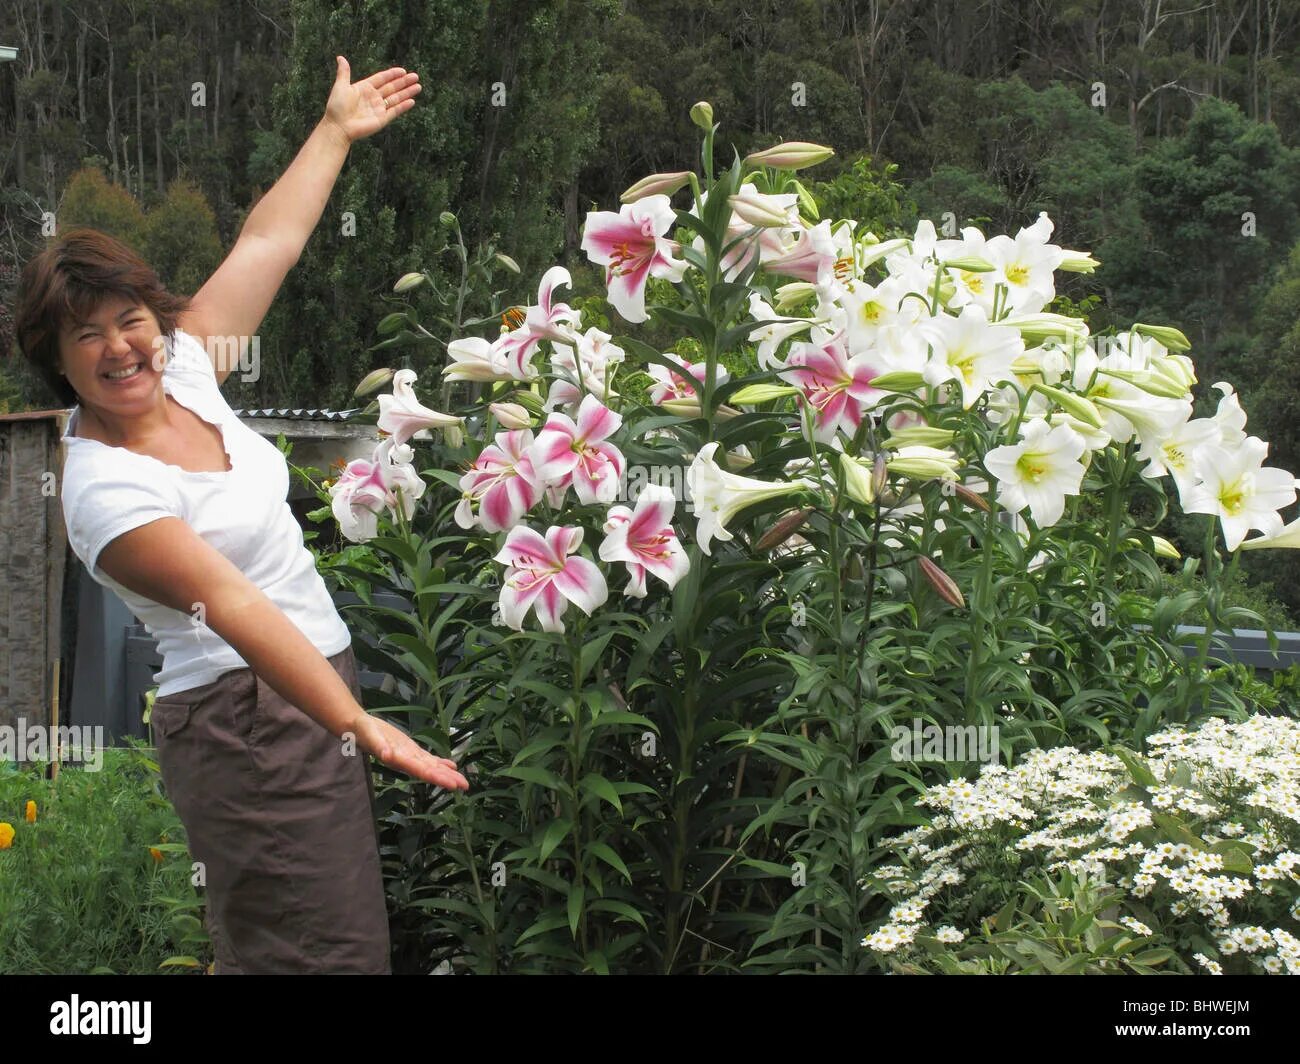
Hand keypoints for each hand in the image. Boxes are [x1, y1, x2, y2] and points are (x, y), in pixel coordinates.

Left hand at [323, 56, 420, 142]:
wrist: (338, 126)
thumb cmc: (337, 107)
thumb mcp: (341, 86)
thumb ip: (344, 72)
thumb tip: (340, 57)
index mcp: (364, 88)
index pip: (382, 79)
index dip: (392, 74)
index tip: (403, 71)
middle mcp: (373, 98)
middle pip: (392, 87)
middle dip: (404, 82)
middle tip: (416, 76)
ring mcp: (379, 109)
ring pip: (396, 98)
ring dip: (407, 93)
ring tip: (418, 87)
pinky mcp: (382, 119)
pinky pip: (395, 111)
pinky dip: (403, 106)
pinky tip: (412, 101)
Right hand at [350, 712, 469, 791]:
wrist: (358, 728)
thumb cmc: (362, 732)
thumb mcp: (369, 735)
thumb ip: (378, 746)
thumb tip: (387, 756)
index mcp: (399, 760)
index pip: (422, 771)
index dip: (437, 777)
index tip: (452, 785)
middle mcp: (406, 761)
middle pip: (430, 772)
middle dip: (447, 779)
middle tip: (465, 786)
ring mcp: (409, 756)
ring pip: (431, 766)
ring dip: (447, 773)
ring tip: (463, 781)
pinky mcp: (410, 750)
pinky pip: (428, 758)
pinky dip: (440, 762)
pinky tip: (451, 766)